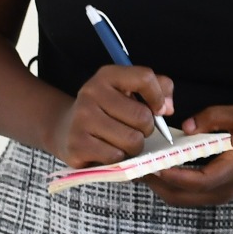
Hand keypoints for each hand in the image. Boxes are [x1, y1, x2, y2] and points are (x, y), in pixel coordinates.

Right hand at [56, 65, 176, 167]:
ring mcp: (82, 119)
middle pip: (143, 116)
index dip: (158, 98)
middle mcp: (92, 92)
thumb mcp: (129, 91)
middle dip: (146, 129)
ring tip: (122, 141)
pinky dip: (119, 158)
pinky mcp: (77, 144)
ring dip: (134, 147)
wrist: (65, 129)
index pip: (144, 78)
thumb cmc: (108, 111)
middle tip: (133, 129)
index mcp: (107, 75)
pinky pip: (116, 157)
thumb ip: (159, 89)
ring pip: (132, 140)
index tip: (157, 110)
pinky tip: (109, 151)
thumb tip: (167, 108)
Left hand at [148, 103, 232, 206]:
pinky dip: (168, 186)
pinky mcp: (212, 195)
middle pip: (182, 196)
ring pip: (180, 199)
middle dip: (156, 183)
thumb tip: (184, 128)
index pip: (199, 180)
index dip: (174, 175)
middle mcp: (223, 189)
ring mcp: (217, 196)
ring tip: (140, 167)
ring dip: (158, 186)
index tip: (153, 164)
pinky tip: (156, 169)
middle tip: (135, 165)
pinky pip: (185, 196)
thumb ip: (214, 117)